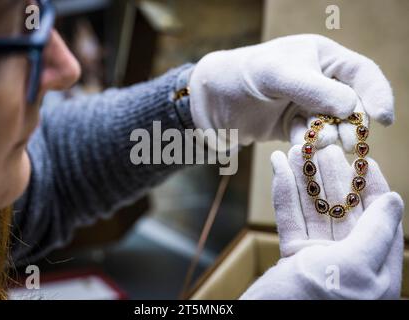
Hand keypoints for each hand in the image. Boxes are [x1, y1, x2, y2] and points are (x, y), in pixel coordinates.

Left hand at [189, 34, 393, 145]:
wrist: (210, 98)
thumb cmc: (242, 74)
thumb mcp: (277, 74)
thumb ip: (313, 88)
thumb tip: (350, 108)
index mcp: (322, 57)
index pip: (361, 73)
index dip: (376, 95)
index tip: (383, 118)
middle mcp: (319, 81)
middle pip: (350, 104)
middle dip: (350, 123)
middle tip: (348, 143)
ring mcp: (306, 106)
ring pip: (330, 125)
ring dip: (328, 137)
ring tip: (318, 145)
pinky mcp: (291, 127)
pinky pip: (308, 138)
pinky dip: (307, 145)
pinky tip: (300, 151)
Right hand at [239, 144, 403, 298]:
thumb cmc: (314, 305)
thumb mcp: (355, 271)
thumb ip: (376, 235)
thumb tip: (395, 200)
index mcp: (375, 266)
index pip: (380, 216)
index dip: (372, 184)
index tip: (363, 159)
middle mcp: (350, 259)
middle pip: (344, 207)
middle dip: (333, 176)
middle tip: (323, 147)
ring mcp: (319, 257)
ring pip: (314, 209)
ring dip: (304, 179)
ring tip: (297, 150)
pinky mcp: (293, 256)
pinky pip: (290, 219)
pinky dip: (283, 193)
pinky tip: (279, 168)